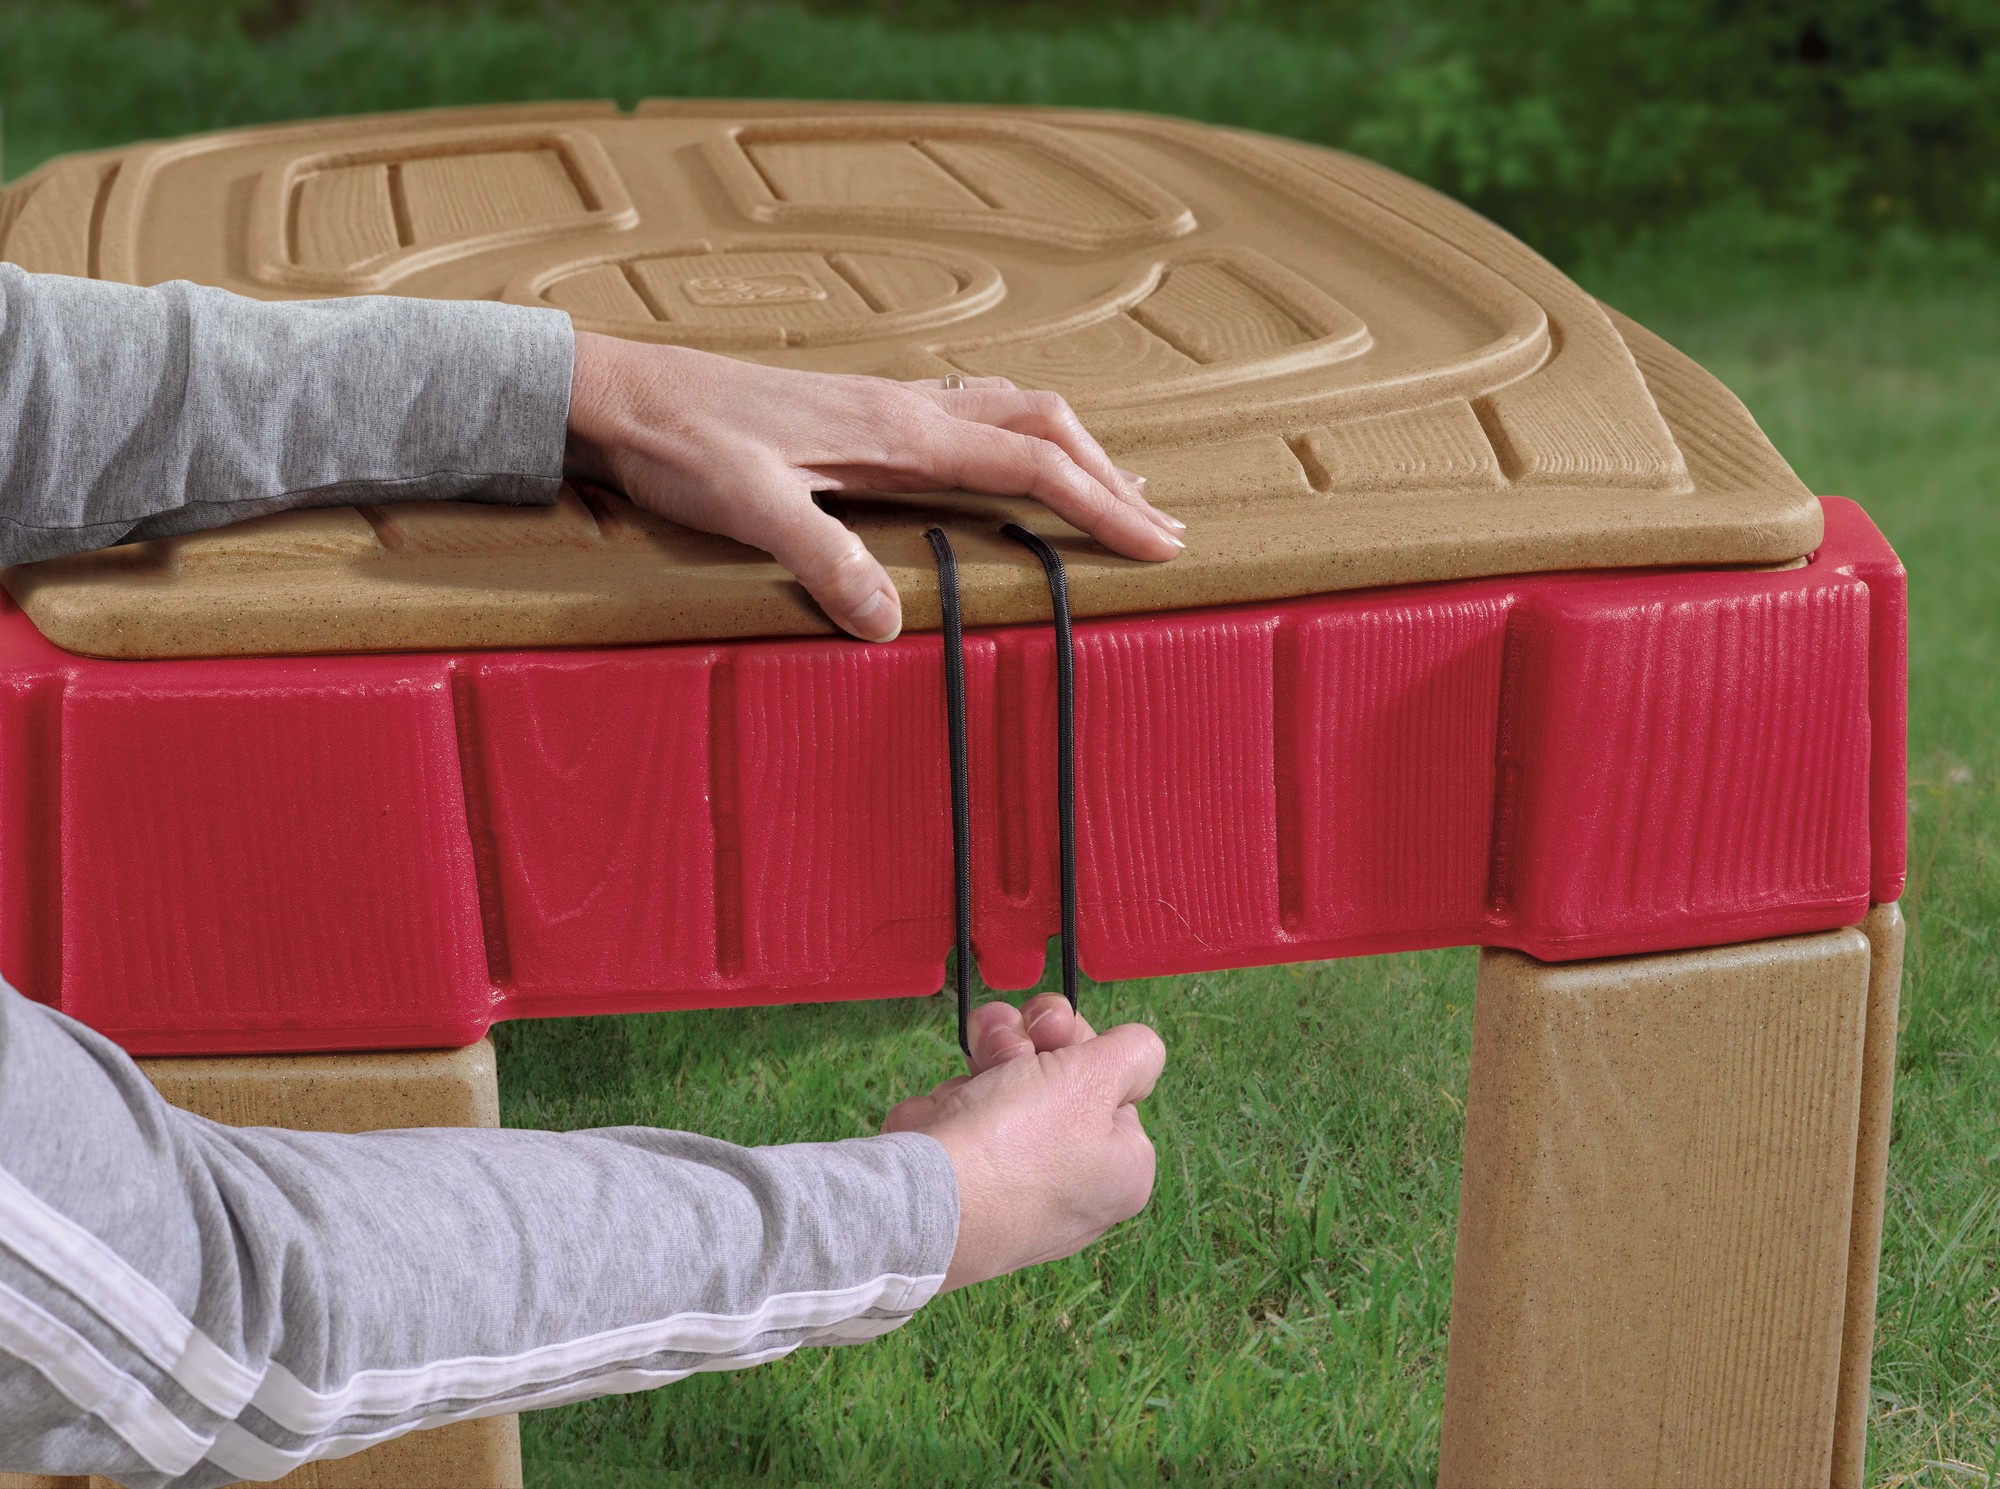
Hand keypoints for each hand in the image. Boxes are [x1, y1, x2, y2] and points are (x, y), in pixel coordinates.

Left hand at [564, 333, 1186, 642]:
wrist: (622, 394)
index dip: (1102, 505)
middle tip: (1159, 528)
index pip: (1031, 465)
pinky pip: (969, 417)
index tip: (1159, 546)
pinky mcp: (859, 415)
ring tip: (1113, 494)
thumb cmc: (681, 441)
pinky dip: (1019, 442)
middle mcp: (906, 408)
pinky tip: (1009, 468)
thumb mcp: (747, 506)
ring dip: (1071, 452)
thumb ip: (822, 558)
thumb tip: (890, 623)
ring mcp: (885, 406)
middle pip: (1042, 426)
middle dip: (1108, 476)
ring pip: (1010, 413)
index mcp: (899, 429)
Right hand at [883, 994, 1164, 1291]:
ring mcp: (1014, 1192)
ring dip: (977, 1075)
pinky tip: (937, 1124)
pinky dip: (945, 1113)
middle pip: (1053, 1081)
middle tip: (1005, 1050)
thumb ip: (1135, 1052)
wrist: (921, 1206)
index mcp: (1121, 1169)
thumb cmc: (1017, 1143)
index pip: (1108, 1079)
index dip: (1076, 1044)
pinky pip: (959, 1127)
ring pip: (999, 1095)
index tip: (1051, 1033)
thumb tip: (1145, 1053)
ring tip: (964, 1088)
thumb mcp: (1096, 1077)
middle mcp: (1074, 1187)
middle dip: (1019, 1051)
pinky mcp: (961, 1192)